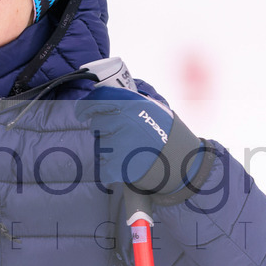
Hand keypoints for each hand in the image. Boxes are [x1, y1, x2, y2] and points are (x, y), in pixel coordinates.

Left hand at [75, 85, 203, 196]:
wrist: (183, 164)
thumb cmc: (168, 135)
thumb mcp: (154, 108)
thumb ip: (130, 101)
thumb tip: (103, 96)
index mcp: (131, 104)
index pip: (97, 100)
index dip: (85, 107)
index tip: (82, 113)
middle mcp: (123, 121)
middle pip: (97, 125)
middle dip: (105, 131)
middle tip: (123, 136)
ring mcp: (120, 144)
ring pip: (101, 146)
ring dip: (111, 150)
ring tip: (131, 152)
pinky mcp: (118, 166)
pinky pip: (104, 167)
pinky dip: (113, 169)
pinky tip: (129, 165)